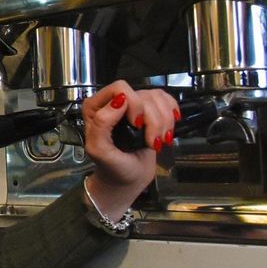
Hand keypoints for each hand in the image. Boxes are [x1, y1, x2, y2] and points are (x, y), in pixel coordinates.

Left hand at [80, 81, 179, 214]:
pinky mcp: (149, 109)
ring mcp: (133, 105)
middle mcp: (113, 102)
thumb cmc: (112, 168)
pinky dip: (171, 115)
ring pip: (157, 98)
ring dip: (163, 122)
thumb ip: (102, 124)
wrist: (128, 179)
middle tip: (152, 141)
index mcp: (95, 108)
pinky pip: (166, 100)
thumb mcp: (100, 151)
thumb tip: (119, 101)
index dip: (134, 106)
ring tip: (158, 141)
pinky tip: (167, 131)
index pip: (119, 88)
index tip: (137, 127)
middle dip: (152, 119)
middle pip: (142, 94)